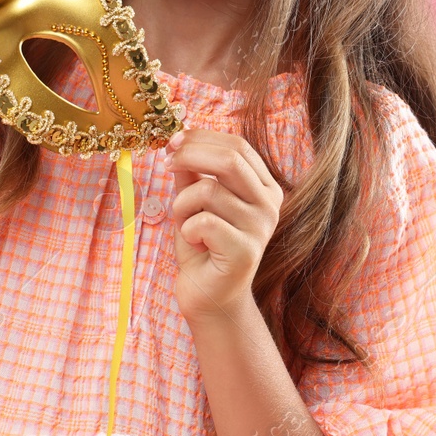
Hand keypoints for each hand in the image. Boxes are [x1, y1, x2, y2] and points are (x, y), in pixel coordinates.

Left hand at [166, 127, 282, 324]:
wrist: (210, 298)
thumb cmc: (203, 247)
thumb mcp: (194, 202)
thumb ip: (192, 173)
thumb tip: (178, 140)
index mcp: (264, 186)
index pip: (237, 146)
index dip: (202, 137)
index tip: (173, 141)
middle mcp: (270, 204)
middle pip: (230, 159)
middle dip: (190, 155)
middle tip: (166, 163)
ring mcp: (261, 228)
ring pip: (208, 191)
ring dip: (182, 205)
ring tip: (186, 224)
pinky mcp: (246, 251)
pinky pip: (203, 222)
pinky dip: (187, 229)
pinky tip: (195, 243)